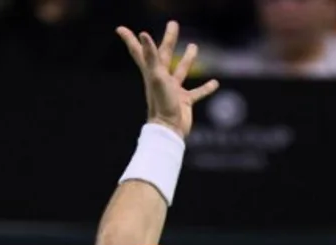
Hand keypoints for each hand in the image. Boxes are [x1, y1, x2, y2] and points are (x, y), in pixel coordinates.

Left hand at [116, 20, 219, 139]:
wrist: (169, 130)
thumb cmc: (161, 103)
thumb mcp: (156, 76)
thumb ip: (151, 55)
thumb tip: (143, 33)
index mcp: (152, 72)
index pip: (140, 51)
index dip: (130, 40)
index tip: (120, 29)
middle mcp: (161, 79)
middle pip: (164, 55)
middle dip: (168, 39)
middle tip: (174, 24)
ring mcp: (174, 91)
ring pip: (181, 71)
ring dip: (187, 59)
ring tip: (194, 46)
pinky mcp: (185, 102)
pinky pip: (197, 93)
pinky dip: (206, 88)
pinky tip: (215, 83)